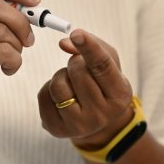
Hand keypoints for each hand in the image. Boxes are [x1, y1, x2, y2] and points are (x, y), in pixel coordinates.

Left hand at [37, 29, 133, 148]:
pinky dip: (48, 88)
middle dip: (75, 62)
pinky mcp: (57, 129)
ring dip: (60, 75)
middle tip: (80, 69)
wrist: (95, 121)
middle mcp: (101, 115)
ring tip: (71, 83)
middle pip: (78, 72)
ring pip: (58, 85)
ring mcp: (79, 126)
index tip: (76, 33)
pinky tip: (61, 96)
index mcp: (120, 96)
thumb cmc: (102, 84)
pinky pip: (43, 96)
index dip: (89, 48)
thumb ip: (93, 45)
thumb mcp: (109, 63)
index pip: (102, 67)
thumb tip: (64, 43)